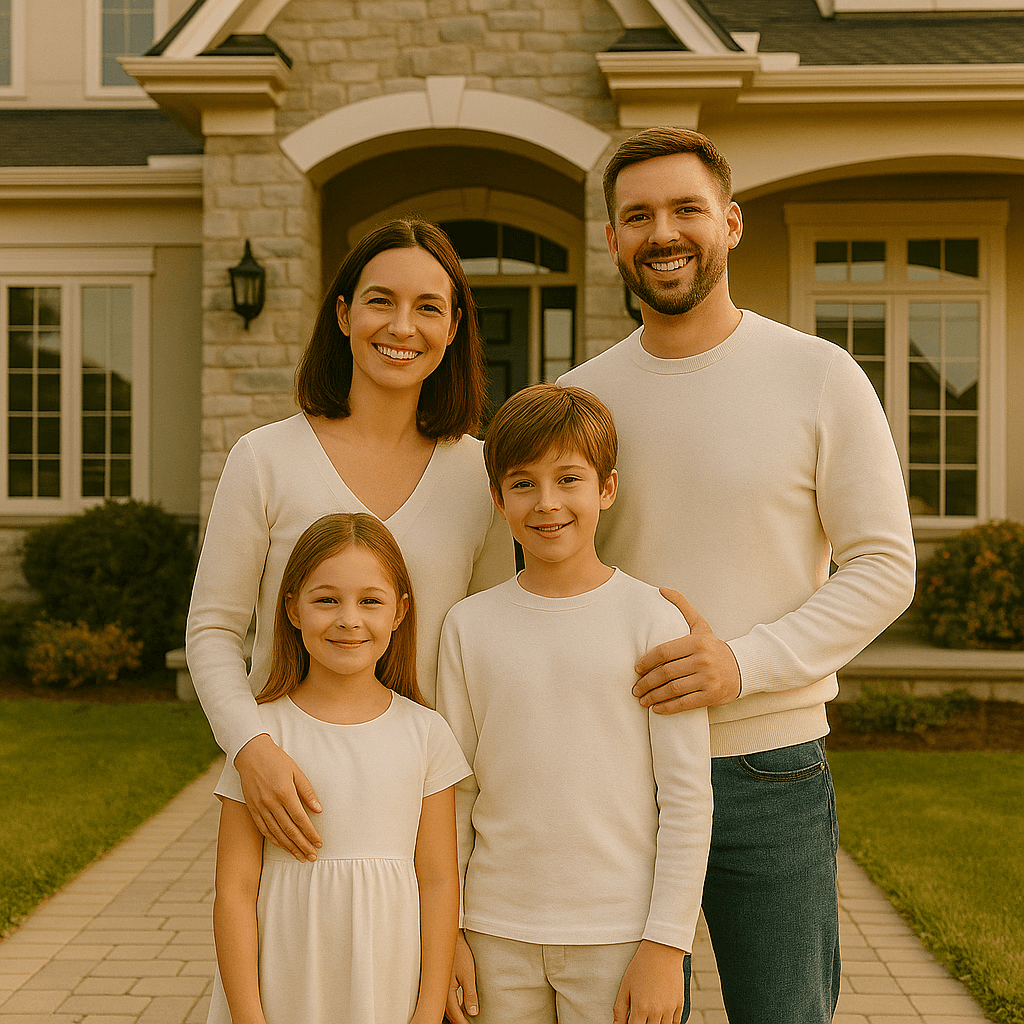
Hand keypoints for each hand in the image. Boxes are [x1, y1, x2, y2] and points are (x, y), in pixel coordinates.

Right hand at [234, 733, 322, 861]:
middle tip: (312, 857)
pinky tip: (282, 846)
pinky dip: (274, 839)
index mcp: (284, 793)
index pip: (300, 819)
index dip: (310, 833)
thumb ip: (307, 791)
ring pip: (277, 833)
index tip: (319, 843)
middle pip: (290, 830)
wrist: (250, 754)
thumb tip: (318, 810)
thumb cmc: (276, 760)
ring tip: (300, 857)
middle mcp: (271, 803)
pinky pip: (263, 829)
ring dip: (290, 847)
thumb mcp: (296, 771)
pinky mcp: (252, 809)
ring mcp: (260, 807)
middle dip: (302, 845)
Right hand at [445, 932, 478, 1023]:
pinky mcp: (440, 983)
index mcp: (446, 992)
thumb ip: (469, 994)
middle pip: (449, 1014)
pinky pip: (445, 1001)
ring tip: (465, 1019)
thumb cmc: (458, 953)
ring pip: (446, 1008)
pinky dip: (453, 1007)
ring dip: (456, 1015)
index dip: (464, 1023)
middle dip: (459, 1021)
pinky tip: (459, 1007)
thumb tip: (473, 1012)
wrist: (448, 938)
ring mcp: (439, 987)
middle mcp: (440, 992)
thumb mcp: (467, 973)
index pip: (455, 1015)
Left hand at [613, 941, 686, 1023]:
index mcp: (640, 1008)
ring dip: (656, 1023)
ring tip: (650, 1015)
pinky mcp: (680, 1004)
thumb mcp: (625, 986)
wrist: (662, 951)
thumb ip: (620, 1009)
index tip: (631, 1020)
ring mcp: (670, 1009)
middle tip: (641, 1015)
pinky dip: (668, 1022)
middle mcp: (656, 1011)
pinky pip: (675, 1023)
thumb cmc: (640, 967)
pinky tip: (662, 1016)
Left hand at [633, 589, 740, 713]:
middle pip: (666, 672)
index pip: (664, 652)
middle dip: (647, 682)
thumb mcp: (700, 625)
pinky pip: (685, 703)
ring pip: (673, 689)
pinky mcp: (712, 695)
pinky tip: (657, 709)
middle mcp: (703, 660)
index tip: (636, 669)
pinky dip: (668, 708)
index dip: (647, 661)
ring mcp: (708, 679)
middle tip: (635, 688)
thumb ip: (681, 606)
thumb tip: (661, 589)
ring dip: (654, 696)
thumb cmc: (713, 647)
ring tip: (643, 699)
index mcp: (697, 642)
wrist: (742, 668)